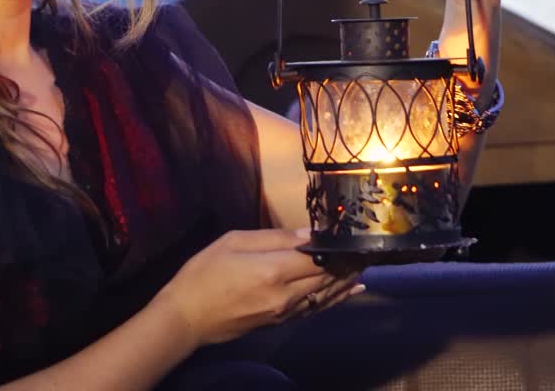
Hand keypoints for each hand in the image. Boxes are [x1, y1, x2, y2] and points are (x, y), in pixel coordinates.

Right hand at [154, 228, 364, 347]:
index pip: (320, 257)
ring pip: (326, 295)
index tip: (357, 235)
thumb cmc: (203, 274)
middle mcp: (286, 294)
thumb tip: (309, 233)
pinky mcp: (280, 322)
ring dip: (346, 280)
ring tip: (365, 265)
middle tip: (368, 248)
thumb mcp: (233, 242)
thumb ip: (274, 238)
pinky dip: (336, 299)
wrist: (186, 318)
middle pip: (328, 277)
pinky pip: (316, 309)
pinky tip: (351, 291)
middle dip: (349, 263)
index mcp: (274, 270)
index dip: (341, 247)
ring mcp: (285, 312)